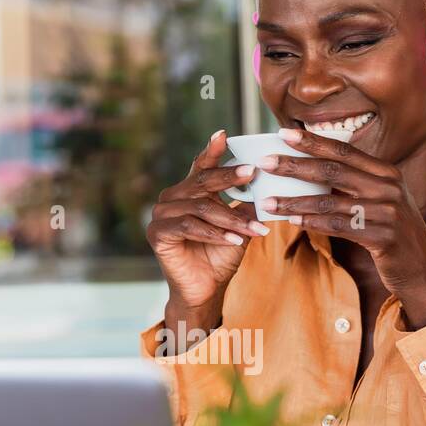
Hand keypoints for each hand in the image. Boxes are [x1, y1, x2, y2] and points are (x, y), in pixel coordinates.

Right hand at [147, 130, 269, 338]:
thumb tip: (268, 182)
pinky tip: (234, 239)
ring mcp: (161, 214)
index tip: (224, 135)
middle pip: (202, 181)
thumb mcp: (239, 225)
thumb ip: (246, 203)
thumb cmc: (220, 256)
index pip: (202, 166)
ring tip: (254, 228)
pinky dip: (214, 233)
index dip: (212, 150)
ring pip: (201, 207)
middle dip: (229, 177)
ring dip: (231, 217)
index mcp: (189, 191)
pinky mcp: (157, 234)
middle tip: (253, 172)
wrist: (205, 290)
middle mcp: (172, 198)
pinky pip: (189, 227)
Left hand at [258, 129, 425, 329]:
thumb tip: (312, 171)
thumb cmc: (392, 234)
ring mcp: (387, 211)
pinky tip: (292, 222)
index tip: (284, 134)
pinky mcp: (383, 237)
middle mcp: (388, 187)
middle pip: (333, 170)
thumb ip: (355, 185)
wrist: (423, 270)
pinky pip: (339, 227)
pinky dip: (313, 223)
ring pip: (330, 202)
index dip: (313, 141)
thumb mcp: (380, 202)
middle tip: (266, 163)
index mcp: (386, 172)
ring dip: (294, 202)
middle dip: (295, 165)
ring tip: (267, 202)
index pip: (343, 150)